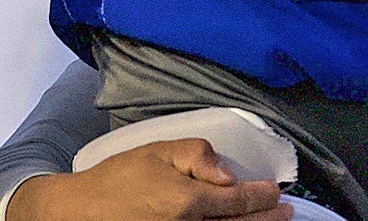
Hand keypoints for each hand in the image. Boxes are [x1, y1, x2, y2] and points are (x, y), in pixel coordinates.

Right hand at [6, 141, 290, 220]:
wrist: (81, 213)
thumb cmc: (117, 180)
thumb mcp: (156, 152)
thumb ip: (197, 156)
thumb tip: (229, 175)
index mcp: (188, 203)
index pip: (238, 203)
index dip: (262, 197)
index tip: (276, 192)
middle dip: (266, 219)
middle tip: (285, 212)